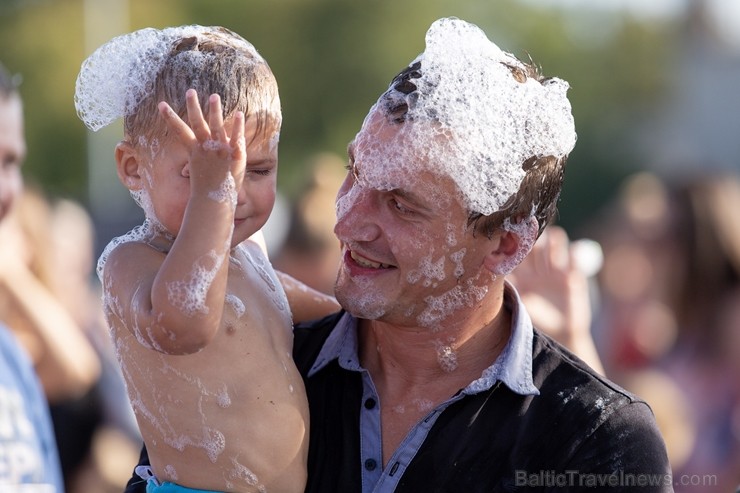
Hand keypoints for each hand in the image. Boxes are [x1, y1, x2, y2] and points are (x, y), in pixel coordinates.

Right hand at [158, 89, 245, 197]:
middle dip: (193, 107)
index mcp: (194, 152)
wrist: (214, 203)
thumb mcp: (197, 171)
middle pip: (198, 124)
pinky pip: (237, 138)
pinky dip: (237, 126)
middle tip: (190, 91)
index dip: (170, 117)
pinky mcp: (235, 156)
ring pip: (217, 127)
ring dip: (215, 111)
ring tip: (213, 95)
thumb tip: (185, 159)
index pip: (179, 131)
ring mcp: (220, 151)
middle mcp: (206, 149)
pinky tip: (239, 113)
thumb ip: (195, 160)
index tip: (160, 104)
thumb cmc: (204, 189)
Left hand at [509, 225, 603, 373]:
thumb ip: (511, 290)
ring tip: (552, 257)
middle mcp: (537, 265)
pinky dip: (573, 253)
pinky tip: (568, 268)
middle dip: (535, 238)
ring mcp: (555, 266)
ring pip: (554, 239)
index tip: (514, 240)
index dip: (516, 242)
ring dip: (553, 241)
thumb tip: (493, 277)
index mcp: (522, 271)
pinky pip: (574, 253)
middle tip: (533, 243)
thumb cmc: (537, 319)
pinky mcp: (573, 272)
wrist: (560, 332)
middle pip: (536, 239)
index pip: (518, 248)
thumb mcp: (521, 304)